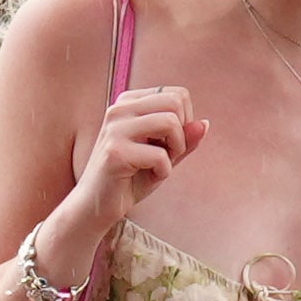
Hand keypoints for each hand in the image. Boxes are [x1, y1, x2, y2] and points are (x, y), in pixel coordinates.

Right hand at [54, 82, 206, 262]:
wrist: (96, 206)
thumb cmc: (130, 178)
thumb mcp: (163, 155)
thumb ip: (184, 139)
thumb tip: (204, 123)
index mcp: (129, 102)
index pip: (178, 95)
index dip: (186, 121)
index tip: (170, 143)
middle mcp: (119, 109)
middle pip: (176, 103)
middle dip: (183, 133)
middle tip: (169, 154)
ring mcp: (115, 129)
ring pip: (170, 122)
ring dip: (176, 149)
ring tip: (161, 164)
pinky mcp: (115, 152)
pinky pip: (160, 155)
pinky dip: (164, 171)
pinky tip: (149, 176)